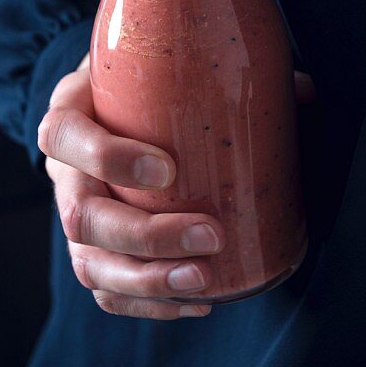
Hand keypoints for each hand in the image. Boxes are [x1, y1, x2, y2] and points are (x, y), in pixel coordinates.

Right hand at [38, 55, 315, 319]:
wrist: (118, 100)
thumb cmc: (148, 79)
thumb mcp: (168, 61)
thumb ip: (226, 71)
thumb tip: (303, 91)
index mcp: (72, 111)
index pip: (62, 136)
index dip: (106, 159)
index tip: (168, 169)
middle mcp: (65, 171)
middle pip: (80, 216)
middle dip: (147, 236)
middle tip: (211, 235)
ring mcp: (76, 215)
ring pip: (90, 264)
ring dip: (147, 281)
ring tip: (203, 280)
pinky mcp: (95, 250)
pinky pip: (106, 290)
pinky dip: (150, 304)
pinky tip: (200, 302)